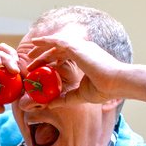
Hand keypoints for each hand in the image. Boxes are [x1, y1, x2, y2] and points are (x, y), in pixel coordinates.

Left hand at [23, 26, 145, 107]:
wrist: (117, 83)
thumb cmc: (104, 89)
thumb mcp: (79, 95)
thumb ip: (65, 98)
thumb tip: (50, 104)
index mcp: (86, 58)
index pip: (65, 56)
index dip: (52, 60)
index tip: (41, 68)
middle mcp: (83, 50)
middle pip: (59, 49)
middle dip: (44, 54)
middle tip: (31, 61)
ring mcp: (80, 47)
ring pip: (56, 44)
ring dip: (42, 48)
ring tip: (29, 54)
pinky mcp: (77, 48)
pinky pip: (57, 41)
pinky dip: (46, 41)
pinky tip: (36, 42)